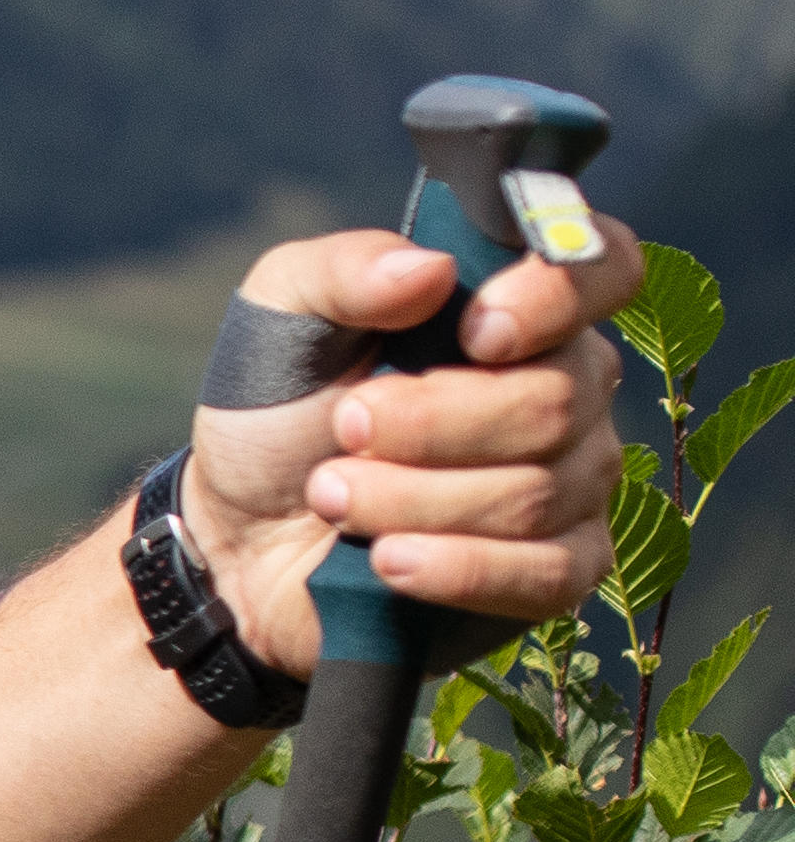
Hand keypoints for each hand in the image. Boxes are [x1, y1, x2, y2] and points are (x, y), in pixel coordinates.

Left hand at [183, 215, 646, 668]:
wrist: (238, 534)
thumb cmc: (278, 414)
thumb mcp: (279, 320)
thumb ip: (341, 273)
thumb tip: (430, 269)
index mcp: (516, 311)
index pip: (604, 271)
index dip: (558, 296)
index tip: (473, 332)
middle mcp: (569, 392)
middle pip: (557, 402)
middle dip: (430, 422)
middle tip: (345, 430)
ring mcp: (573, 485)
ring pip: (536, 493)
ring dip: (411, 497)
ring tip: (331, 495)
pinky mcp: (556, 572)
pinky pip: (546, 573)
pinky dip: (458, 567)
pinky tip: (389, 560)